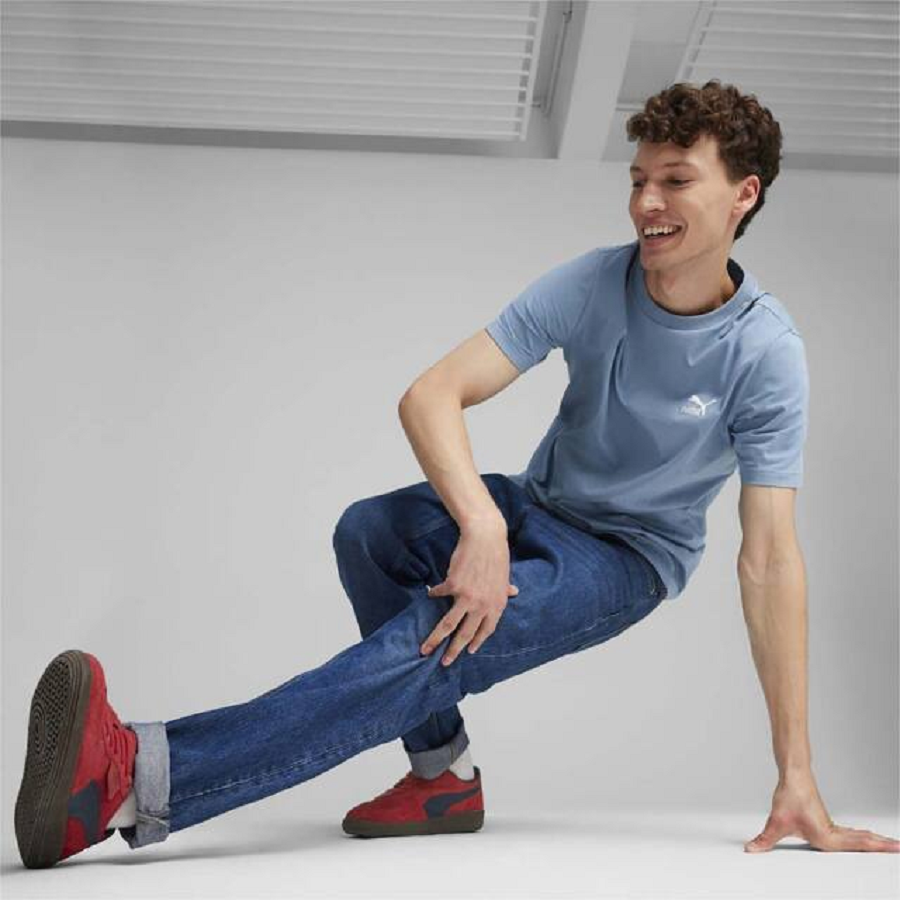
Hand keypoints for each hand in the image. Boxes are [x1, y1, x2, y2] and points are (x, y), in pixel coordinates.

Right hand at [420, 522, 517, 665]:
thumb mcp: (504, 576)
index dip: (476, 641)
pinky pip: (439, 595)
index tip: (469, 651)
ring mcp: (467, 597)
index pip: (486, 631)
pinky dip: (434, 594)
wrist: (485, 538)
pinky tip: (430, 594)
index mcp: (497, 605)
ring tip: (425, 649)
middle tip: (444, 662)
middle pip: (465, 634)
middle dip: (453, 651)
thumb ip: (505, 589)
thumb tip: (514, 592)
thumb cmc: (496, 555)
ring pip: (448, 625)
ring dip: (435, 639)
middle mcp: (482, 606)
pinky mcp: (453, 586)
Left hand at [745, 774, 899, 852]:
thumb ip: (764, 840)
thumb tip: (751, 849)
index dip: (876, 848)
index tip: (896, 847)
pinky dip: (862, 837)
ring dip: (873, 842)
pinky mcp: (826, 820)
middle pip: (863, 841)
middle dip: (882, 846)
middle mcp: (833, 832)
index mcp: (826, 836)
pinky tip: (863, 838)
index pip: (857, 845)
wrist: (793, 774)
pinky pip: (850, 832)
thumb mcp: (776, 822)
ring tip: (890, 846)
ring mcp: (831, 825)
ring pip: (858, 836)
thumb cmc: (789, 796)